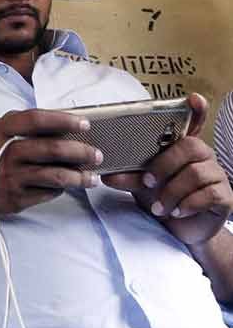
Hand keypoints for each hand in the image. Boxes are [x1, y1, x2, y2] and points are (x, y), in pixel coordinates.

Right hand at [0, 109, 100, 219]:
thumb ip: (23, 124)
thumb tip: (62, 122)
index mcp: (2, 131)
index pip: (36, 119)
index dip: (64, 120)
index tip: (85, 124)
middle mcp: (6, 153)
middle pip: (51, 150)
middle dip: (80, 152)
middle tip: (97, 155)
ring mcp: (11, 178)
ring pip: (55, 176)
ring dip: (79, 177)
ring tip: (92, 178)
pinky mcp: (16, 199)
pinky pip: (48, 193)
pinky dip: (61, 189)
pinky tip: (68, 186)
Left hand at [103, 93, 232, 244]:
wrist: (179, 230)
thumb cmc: (161, 199)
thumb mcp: (141, 186)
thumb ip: (128, 176)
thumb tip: (107, 174)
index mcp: (182, 149)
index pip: (195, 124)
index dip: (197, 110)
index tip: (194, 98)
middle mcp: (203, 157)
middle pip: (190, 147)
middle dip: (164, 165)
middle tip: (147, 182)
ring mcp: (216, 175)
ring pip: (196, 173)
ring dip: (171, 192)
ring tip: (159, 207)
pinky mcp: (224, 196)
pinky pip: (209, 194)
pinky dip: (188, 204)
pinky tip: (177, 212)